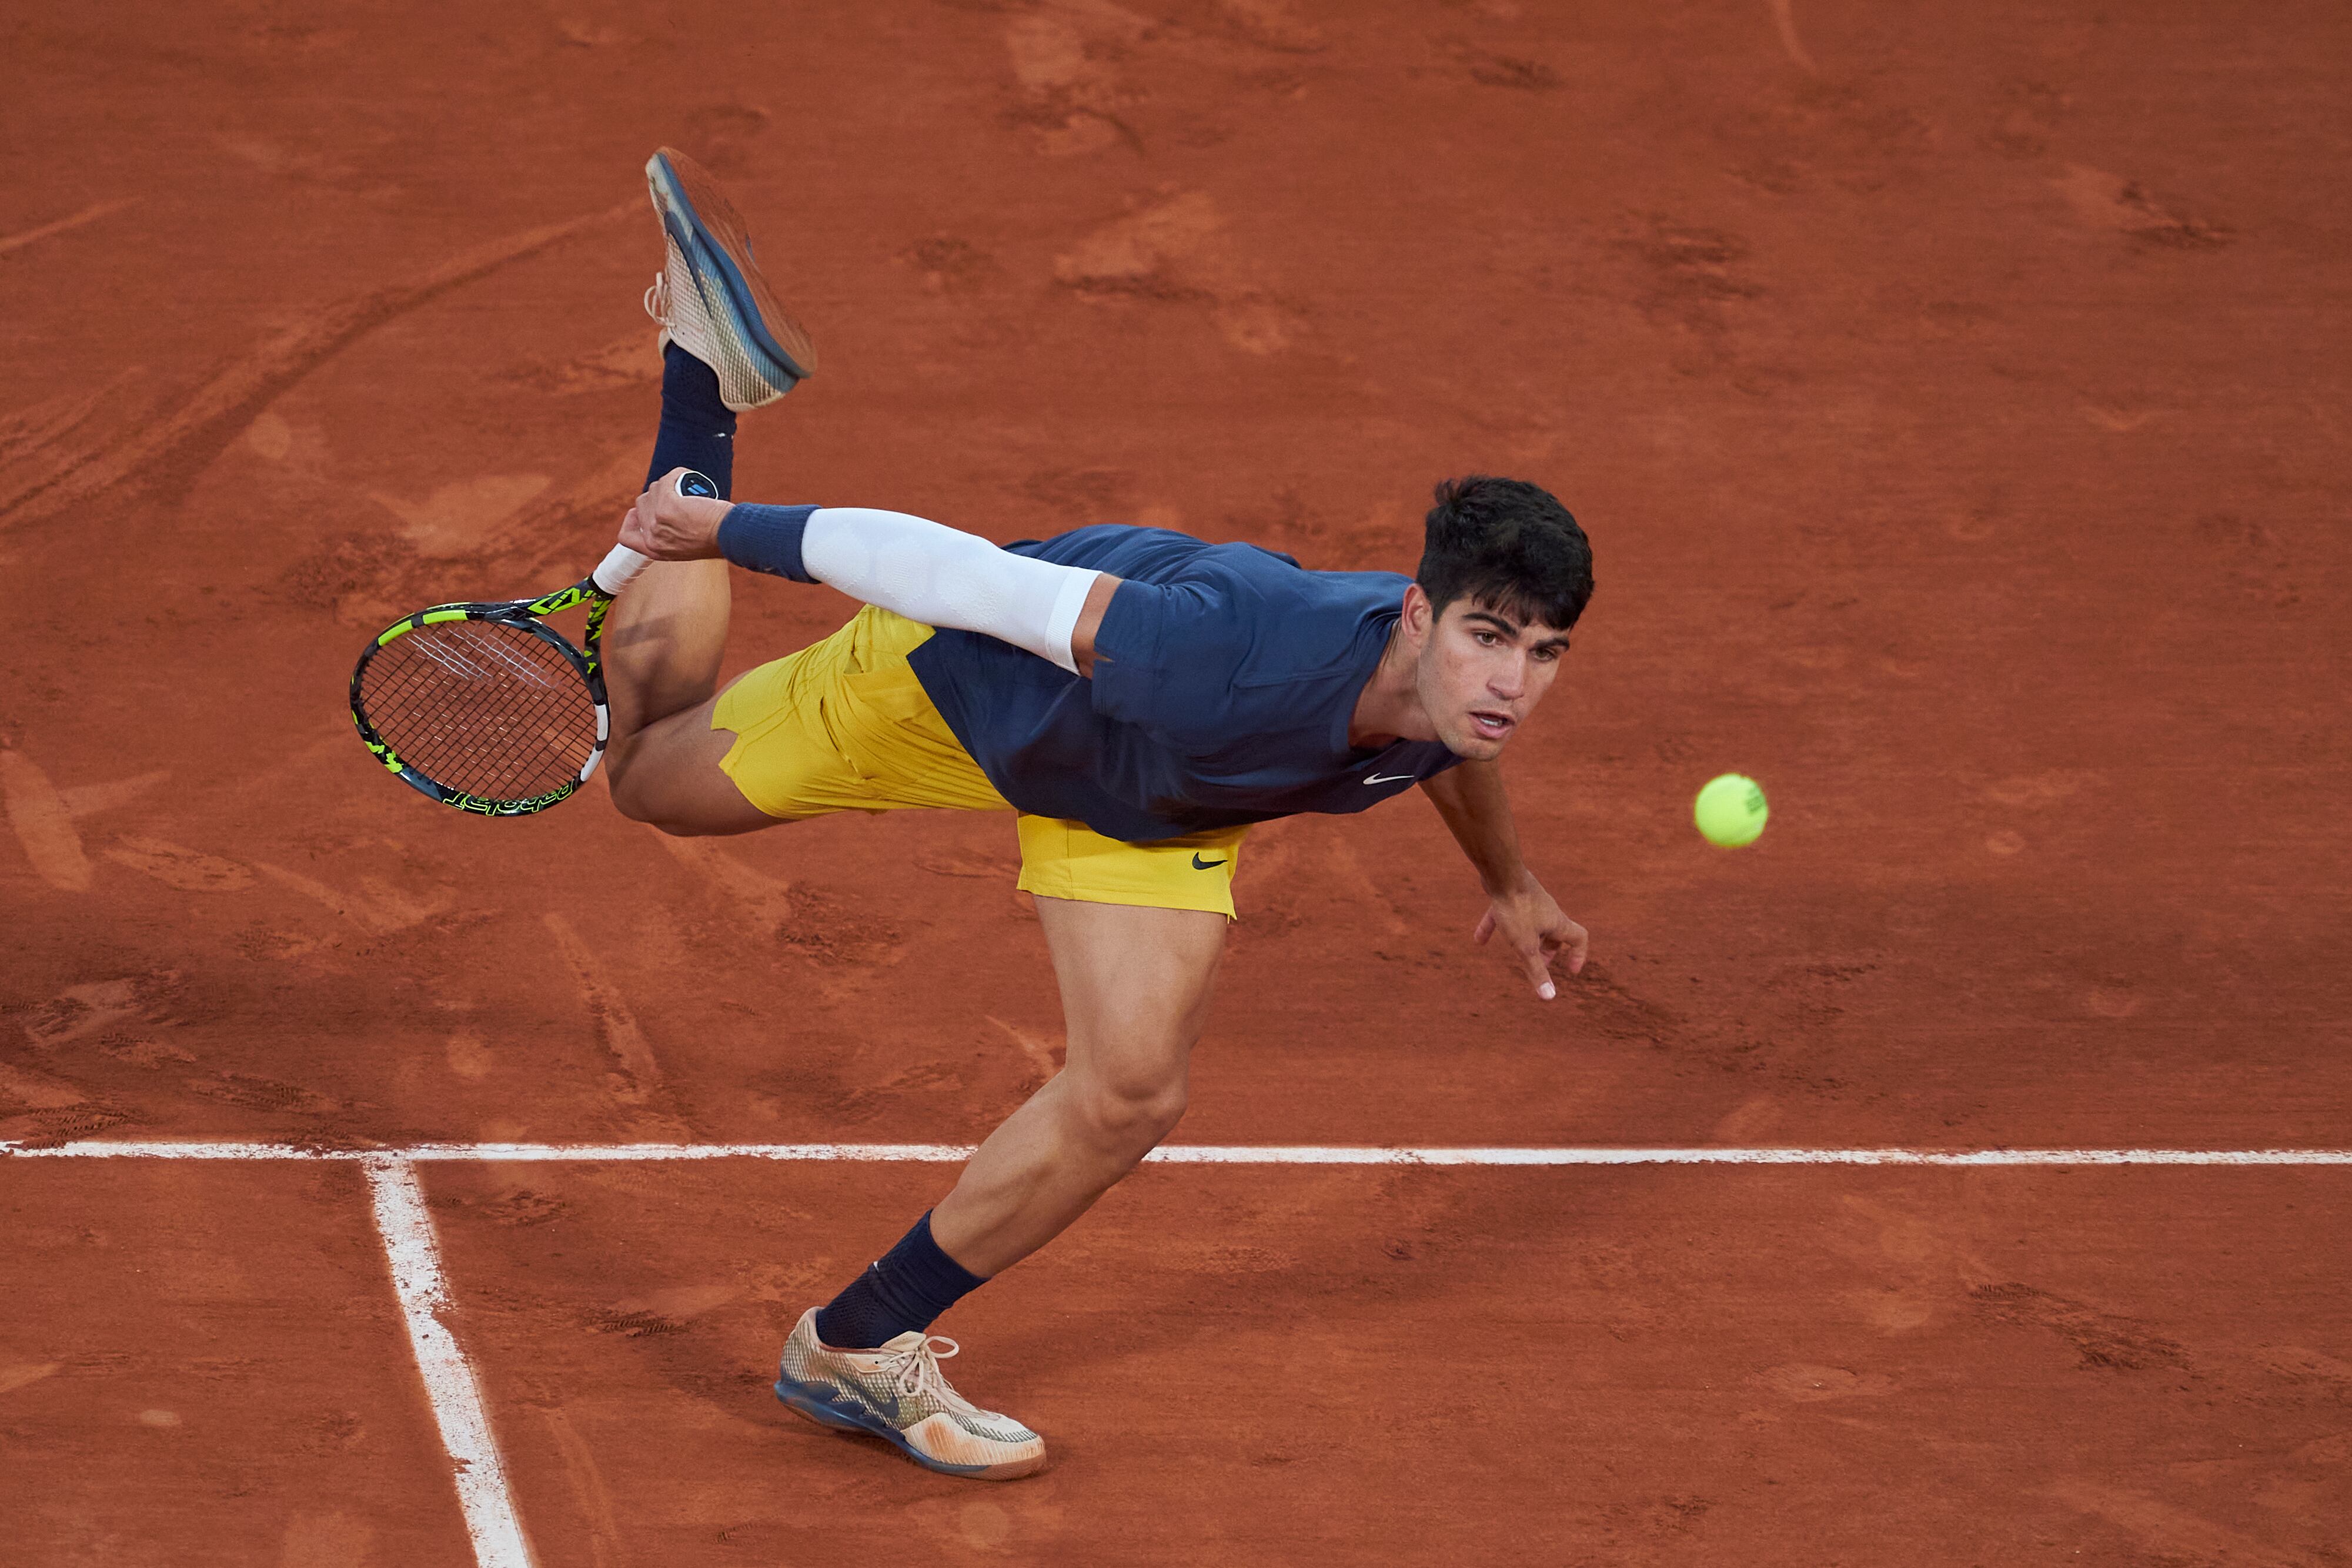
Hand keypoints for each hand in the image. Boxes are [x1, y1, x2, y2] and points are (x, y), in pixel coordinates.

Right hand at [616, 468, 732, 560]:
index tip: (642, 511)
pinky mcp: (667, 504)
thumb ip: (670, 538)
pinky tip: (687, 478)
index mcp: (654, 550)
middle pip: (642, 504)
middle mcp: (652, 537)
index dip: (631, 520)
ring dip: (669, 484)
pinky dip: (677, 475)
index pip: (626, 537)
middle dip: (658, 495)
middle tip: (679, 497)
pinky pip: (666, 480)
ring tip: (688, 491)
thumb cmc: (716, 540)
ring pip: (654, 489)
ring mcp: (657, 520)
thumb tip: (663, 517)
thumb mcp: (685, 548)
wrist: (730, 538)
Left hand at [1472, 873, 1588, 1000]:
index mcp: (1557, 922)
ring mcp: (1529, 902)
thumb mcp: (1525, 946)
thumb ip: (1536, 971)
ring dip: (1526, 939)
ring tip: (1514, 953)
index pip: (1579, 938)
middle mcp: (1547, 911)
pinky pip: (1506, 915)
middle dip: (1548, 950)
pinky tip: (1479, 940)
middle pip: (1555, 933)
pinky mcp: (1511, 896)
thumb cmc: (1517, 909)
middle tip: (1540, 965)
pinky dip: (1497, 927)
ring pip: (1532, 924)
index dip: (1579, 955)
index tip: (1571, 970)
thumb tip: (1549, 997)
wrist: (1501, 874)